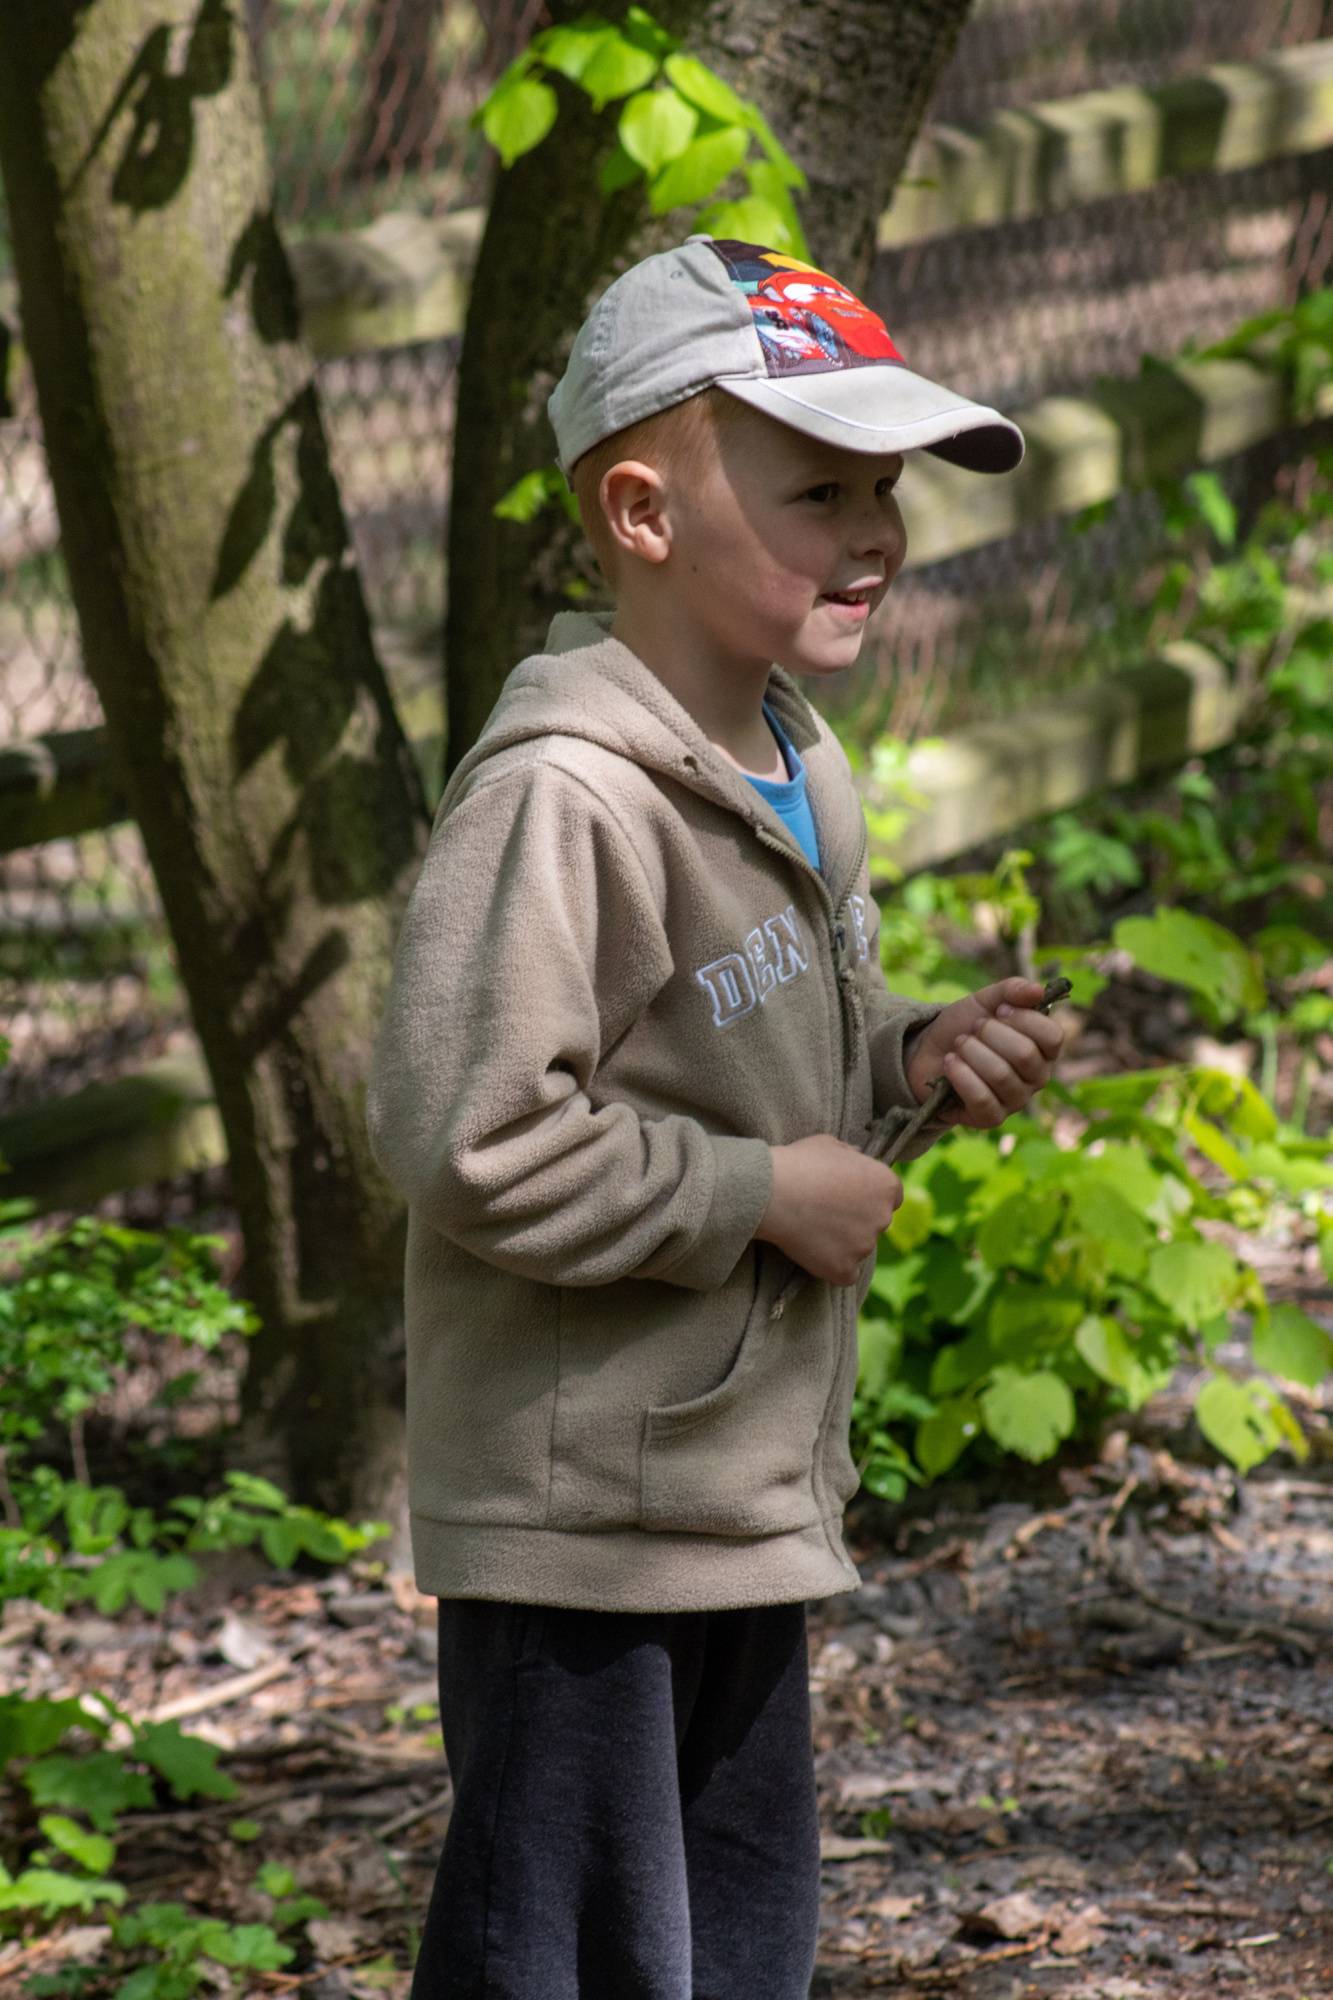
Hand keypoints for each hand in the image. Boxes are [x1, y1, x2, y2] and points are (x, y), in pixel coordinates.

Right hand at [755, 1133, 903, 1284]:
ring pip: (859, 1248)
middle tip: (826, 1212)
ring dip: (843, 1243)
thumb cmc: (799, 1163)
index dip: (870, 1197)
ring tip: (811, 1228)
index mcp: (885, 1184)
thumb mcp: (831, 1145)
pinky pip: (846, 1274)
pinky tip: (814, 1252)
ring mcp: (865, 1246)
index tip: (850, 1198)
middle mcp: (883, 1217)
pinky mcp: (845, 1269)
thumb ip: (852, 1156)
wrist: (771, 1193)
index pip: (892, 1197)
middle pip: (876, 1223)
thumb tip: (856, 1160)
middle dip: (857, 1219)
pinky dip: (832, 1267)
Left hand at [906, 977, 1063, 1129]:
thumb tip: (1038, 991)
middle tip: (972, 1029)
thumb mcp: (985, 1001)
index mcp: (1043, 1049)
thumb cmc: (964, 1027)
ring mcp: (1016, 1100)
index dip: (1023, 1019)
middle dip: (990, 1034)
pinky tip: (950, 1063)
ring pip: (1001, 1075)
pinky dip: (961, 1075)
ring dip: (971, 1052)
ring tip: (959, 1045)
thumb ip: (1012, 990)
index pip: (1053, 1036)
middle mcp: (1037, 1077)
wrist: (926, 1053)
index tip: (998, 1011)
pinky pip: (982, 1098)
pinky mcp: (991, 1118)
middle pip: (1025, 1054)